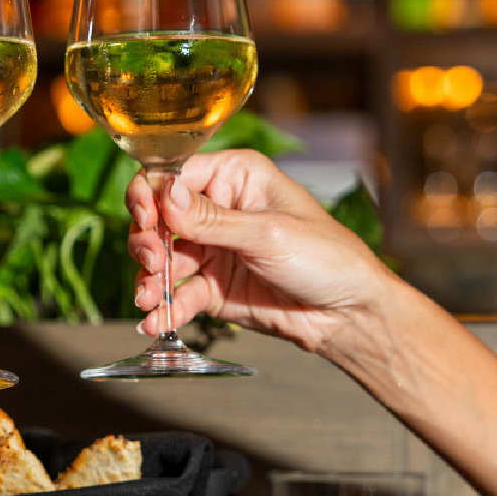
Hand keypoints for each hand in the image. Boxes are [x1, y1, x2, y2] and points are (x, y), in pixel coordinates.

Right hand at [126, 149, 392, 353]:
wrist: (350, 316)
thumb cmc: (328, 258)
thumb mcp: (269, 234)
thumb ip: (212, 219)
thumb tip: (163, 192)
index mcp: (234, 177)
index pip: (173, 174)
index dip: (151, 194)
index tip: (146, 220)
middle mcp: (218, 208)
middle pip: (158, 216)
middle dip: (147, 240)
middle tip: (152, 261)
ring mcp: (212, 249)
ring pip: (161, 258)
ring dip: (149, 278)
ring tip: (148, 297)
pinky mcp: (212, 287)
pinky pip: (178, 295)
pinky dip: (163, 308)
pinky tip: (156, 321)